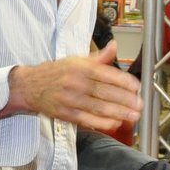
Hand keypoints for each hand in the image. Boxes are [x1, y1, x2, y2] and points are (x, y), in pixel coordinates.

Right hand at [5, 43, 140, 132]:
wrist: (29, 86)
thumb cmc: (56, 73)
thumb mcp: (76, 59)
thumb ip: (98, 57)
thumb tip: (114, 46)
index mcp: (80, 67)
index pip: (107, 74)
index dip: (124, 81)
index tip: (137, 87)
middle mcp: (76, 82)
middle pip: (105, 92)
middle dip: (125, 100)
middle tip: (140, 104)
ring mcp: (70, 99)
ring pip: (99, 107)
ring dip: (119, 113)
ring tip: (133, 115)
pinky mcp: (66, 114)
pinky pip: (87, 119)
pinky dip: (103, 123)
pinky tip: (115, 123)